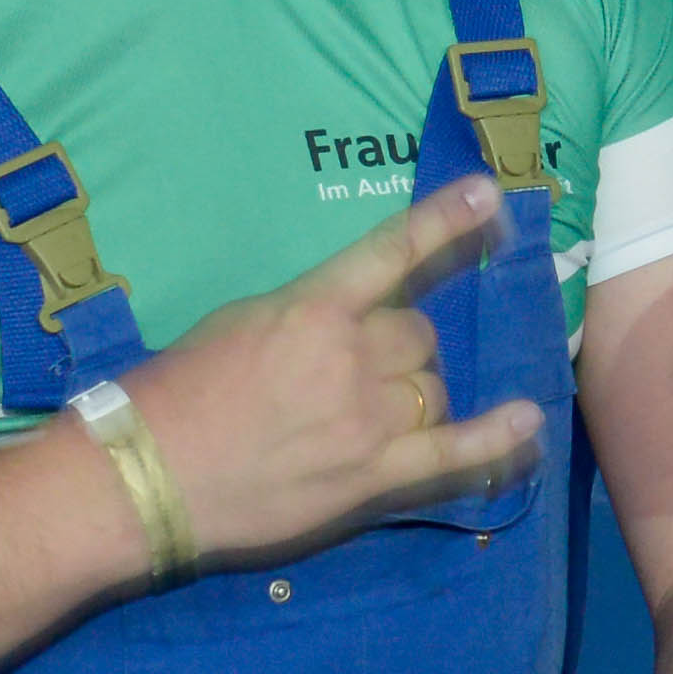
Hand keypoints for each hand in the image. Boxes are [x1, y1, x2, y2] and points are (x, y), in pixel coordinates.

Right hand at [119, 178, 544, 570]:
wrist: (145, 475)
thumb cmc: (175, 393)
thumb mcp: (237, 323)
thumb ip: (303, 314)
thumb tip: (343, 319)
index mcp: (313, 309)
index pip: (392, 254)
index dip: (444, 222)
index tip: (487, 196)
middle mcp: (352, 357)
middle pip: (419, 335)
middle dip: (399, 347)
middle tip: (351, 375)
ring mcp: (368, 419)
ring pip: (433, 387)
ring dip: (414, 394)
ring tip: (365, 418)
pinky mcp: (372, 477)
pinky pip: (452, 454)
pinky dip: (495, 440)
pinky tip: (528, 423)